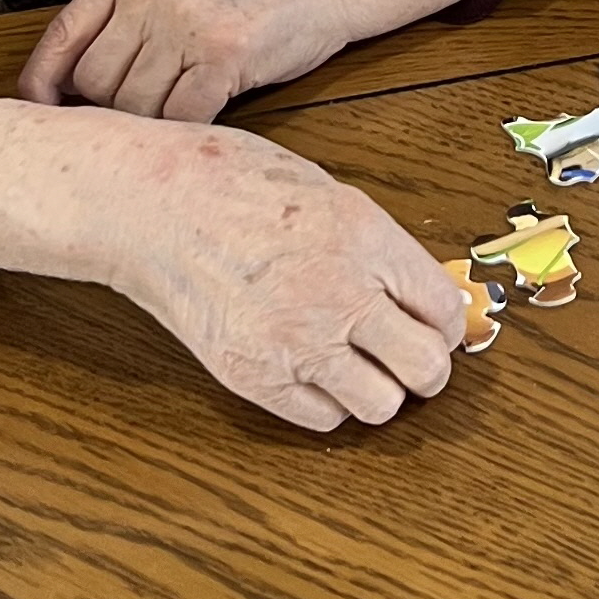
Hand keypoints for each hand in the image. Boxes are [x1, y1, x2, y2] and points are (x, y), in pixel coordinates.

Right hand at [0, 100, 467, 430]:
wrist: (152, 204)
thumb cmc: (231, 180)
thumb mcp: (326, 190)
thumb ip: (375, 243)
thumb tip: (417, 287)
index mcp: (365, 237)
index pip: (444, 308)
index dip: (446, 322)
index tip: (435, 323)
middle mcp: (340, 294)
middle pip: (426, 369)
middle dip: (428, 366)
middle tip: (412, 356)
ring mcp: (296, 342)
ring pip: (381, 406)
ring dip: (379, 390)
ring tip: (361, 366)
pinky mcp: (254, 376)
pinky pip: (322, 419)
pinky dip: (328, 404)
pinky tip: (315, 372)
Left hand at [20, 0, 355, 120]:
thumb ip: (128, 14)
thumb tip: (69, 84)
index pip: (63, 36)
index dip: (42, 85)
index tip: (42, 113)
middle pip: (96, 82)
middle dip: (117, 105)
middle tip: (156, 99)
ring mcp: (187, 20)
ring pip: (134, 107)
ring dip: (157, 119)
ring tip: (190, 97)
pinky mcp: (223, 54)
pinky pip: (179, 118)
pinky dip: (189, 127)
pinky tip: (210, 109)